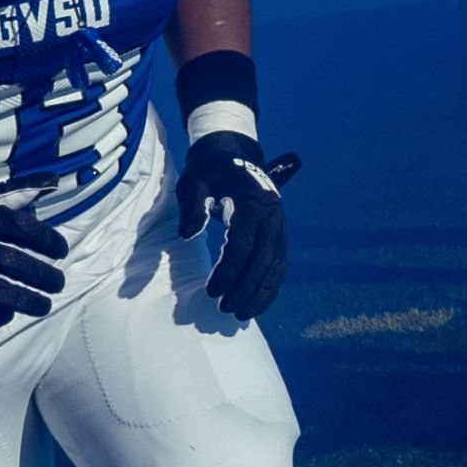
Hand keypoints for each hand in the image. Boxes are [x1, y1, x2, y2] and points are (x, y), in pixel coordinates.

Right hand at [0, 185, 65, 359]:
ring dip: (22, 301)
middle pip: (5, 261)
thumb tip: (52, 179)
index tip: (62, 250)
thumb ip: (13, 191)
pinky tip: (6, 316)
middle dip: (39, 275)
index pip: (14, 225)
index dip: (43, 238)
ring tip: (44, 306)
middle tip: (59, 284)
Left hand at [175, 127, 298, 318]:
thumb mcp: (193, 179)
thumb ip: (190, 205)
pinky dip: (271, 285)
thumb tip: (187, 234)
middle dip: (246, 288)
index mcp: (251, 202)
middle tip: (226, 310)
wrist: (233, 152)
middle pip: (263, 260)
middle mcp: (271, 215)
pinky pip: (280, 263)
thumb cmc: (209, 168)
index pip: (242, 245)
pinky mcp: (279, 232)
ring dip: (261, 292)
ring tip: (242, 314)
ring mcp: (279, 224)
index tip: (211, 292)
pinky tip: (258, 303)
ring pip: (276, 265)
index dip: (228, 272)